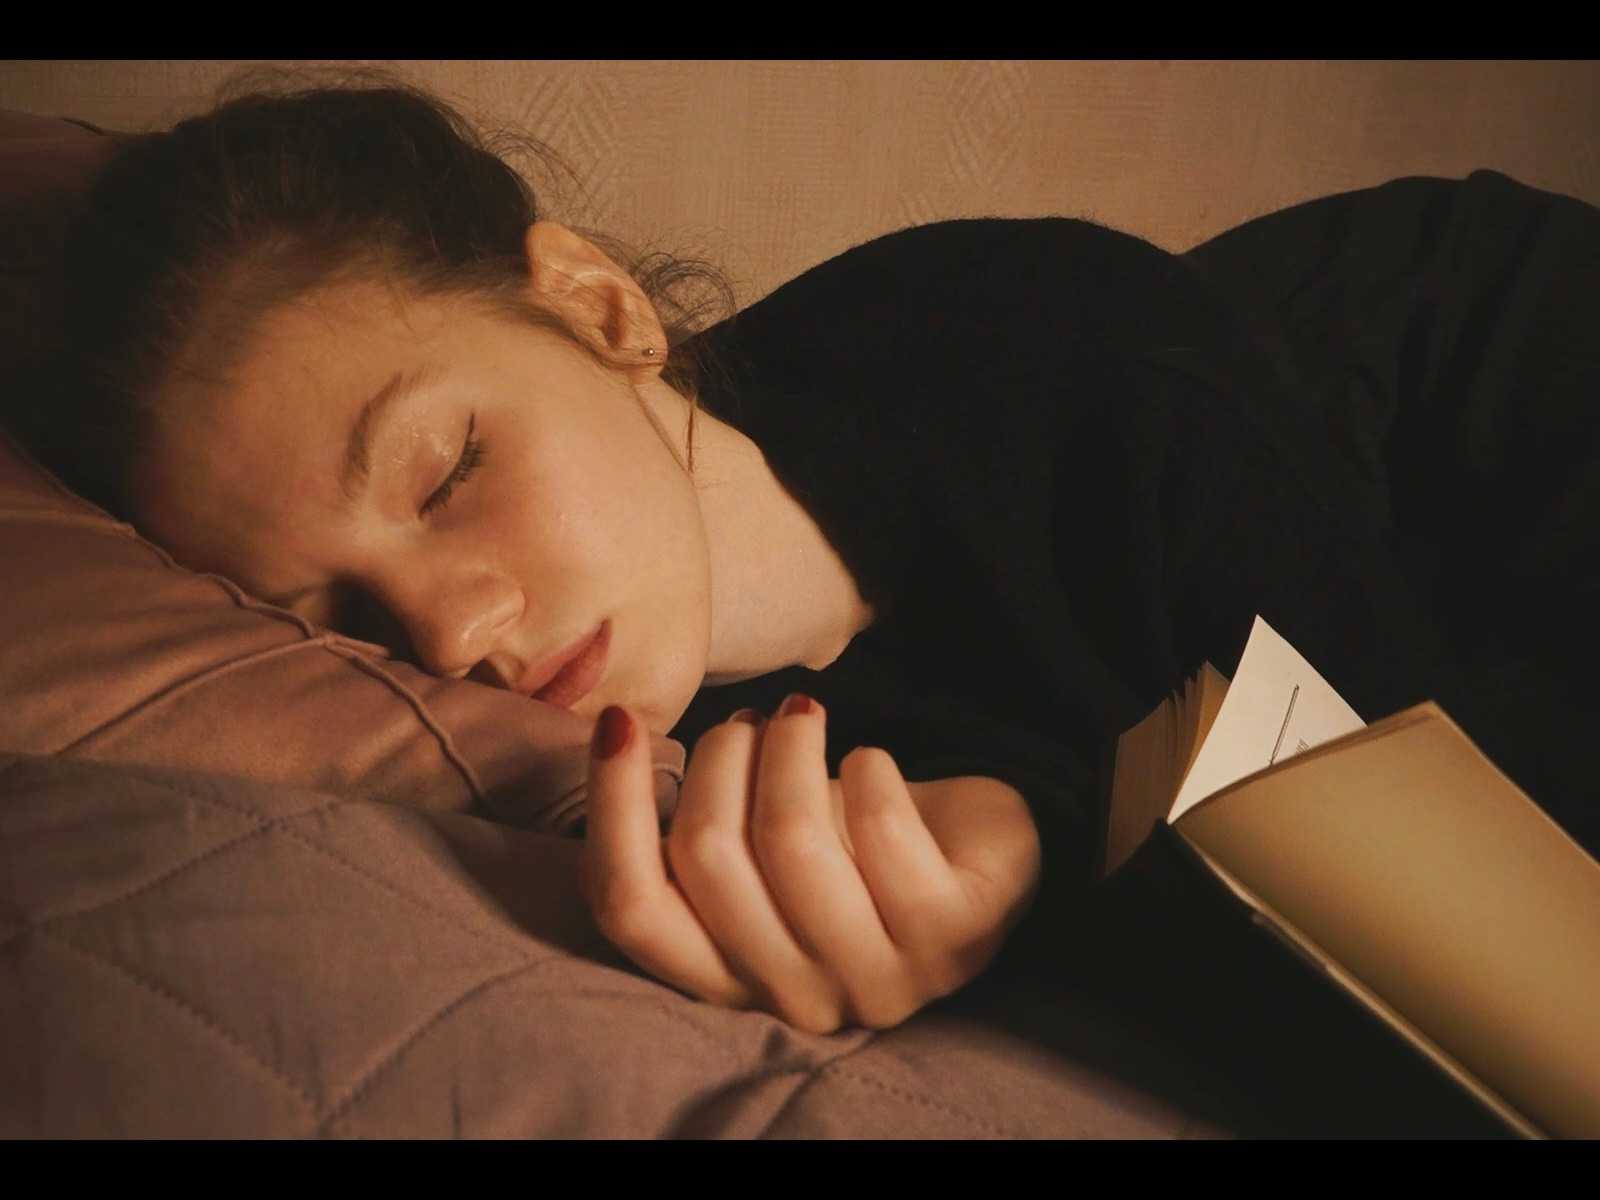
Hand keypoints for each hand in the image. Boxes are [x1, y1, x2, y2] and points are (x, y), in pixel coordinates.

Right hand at [579, 695, 1041, 1033]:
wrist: (982, 853)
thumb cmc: (855, 842)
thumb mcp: (761, 846)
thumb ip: (692, 831)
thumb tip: (616, 736)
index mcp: (730, 980)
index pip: (633, 912)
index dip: (612, 809)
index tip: (620, 721)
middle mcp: (797, 996)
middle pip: (706, 858)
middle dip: (719, 758)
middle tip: (751, 722)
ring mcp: (880, 976)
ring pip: (791, 839)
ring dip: (788, 749)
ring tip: (802, 716)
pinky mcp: (955, 934)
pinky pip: (880, 827)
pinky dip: (869, 767)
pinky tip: (873, 760)